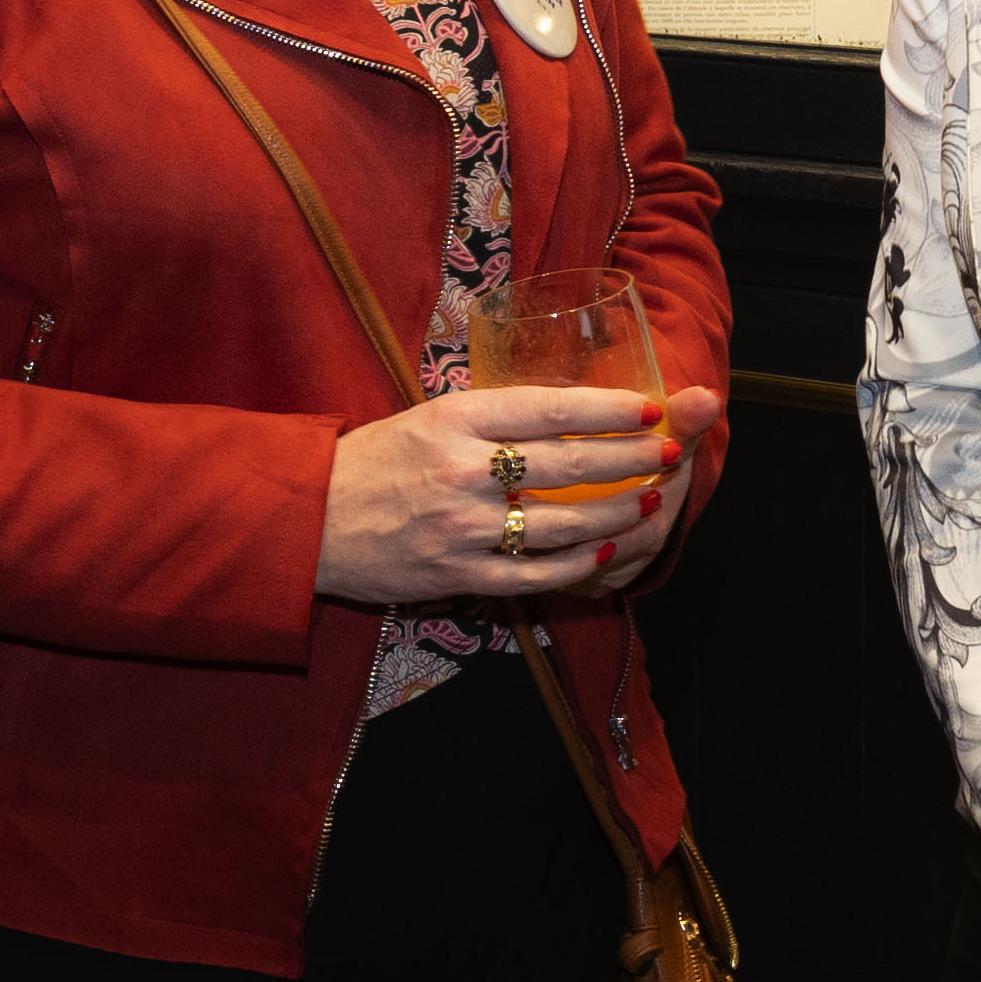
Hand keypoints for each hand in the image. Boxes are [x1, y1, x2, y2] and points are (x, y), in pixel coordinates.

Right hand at [314, 385, 725, 606]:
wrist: (309, 520)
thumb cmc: (374, 460)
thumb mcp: (429, 416)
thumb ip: (492, 416)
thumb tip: (569, 408)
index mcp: (455, 419)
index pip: (550, 407)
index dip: (609, 407)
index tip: (651, 407)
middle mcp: (462, 470)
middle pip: (569, 465)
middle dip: (632, 459)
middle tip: (670, 454)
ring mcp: (461, 527)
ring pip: (563, 524)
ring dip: (618, 514)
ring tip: (652, 502)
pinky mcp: (457, 575)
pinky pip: (535, 574)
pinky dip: (579, 565)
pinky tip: (607, 553)